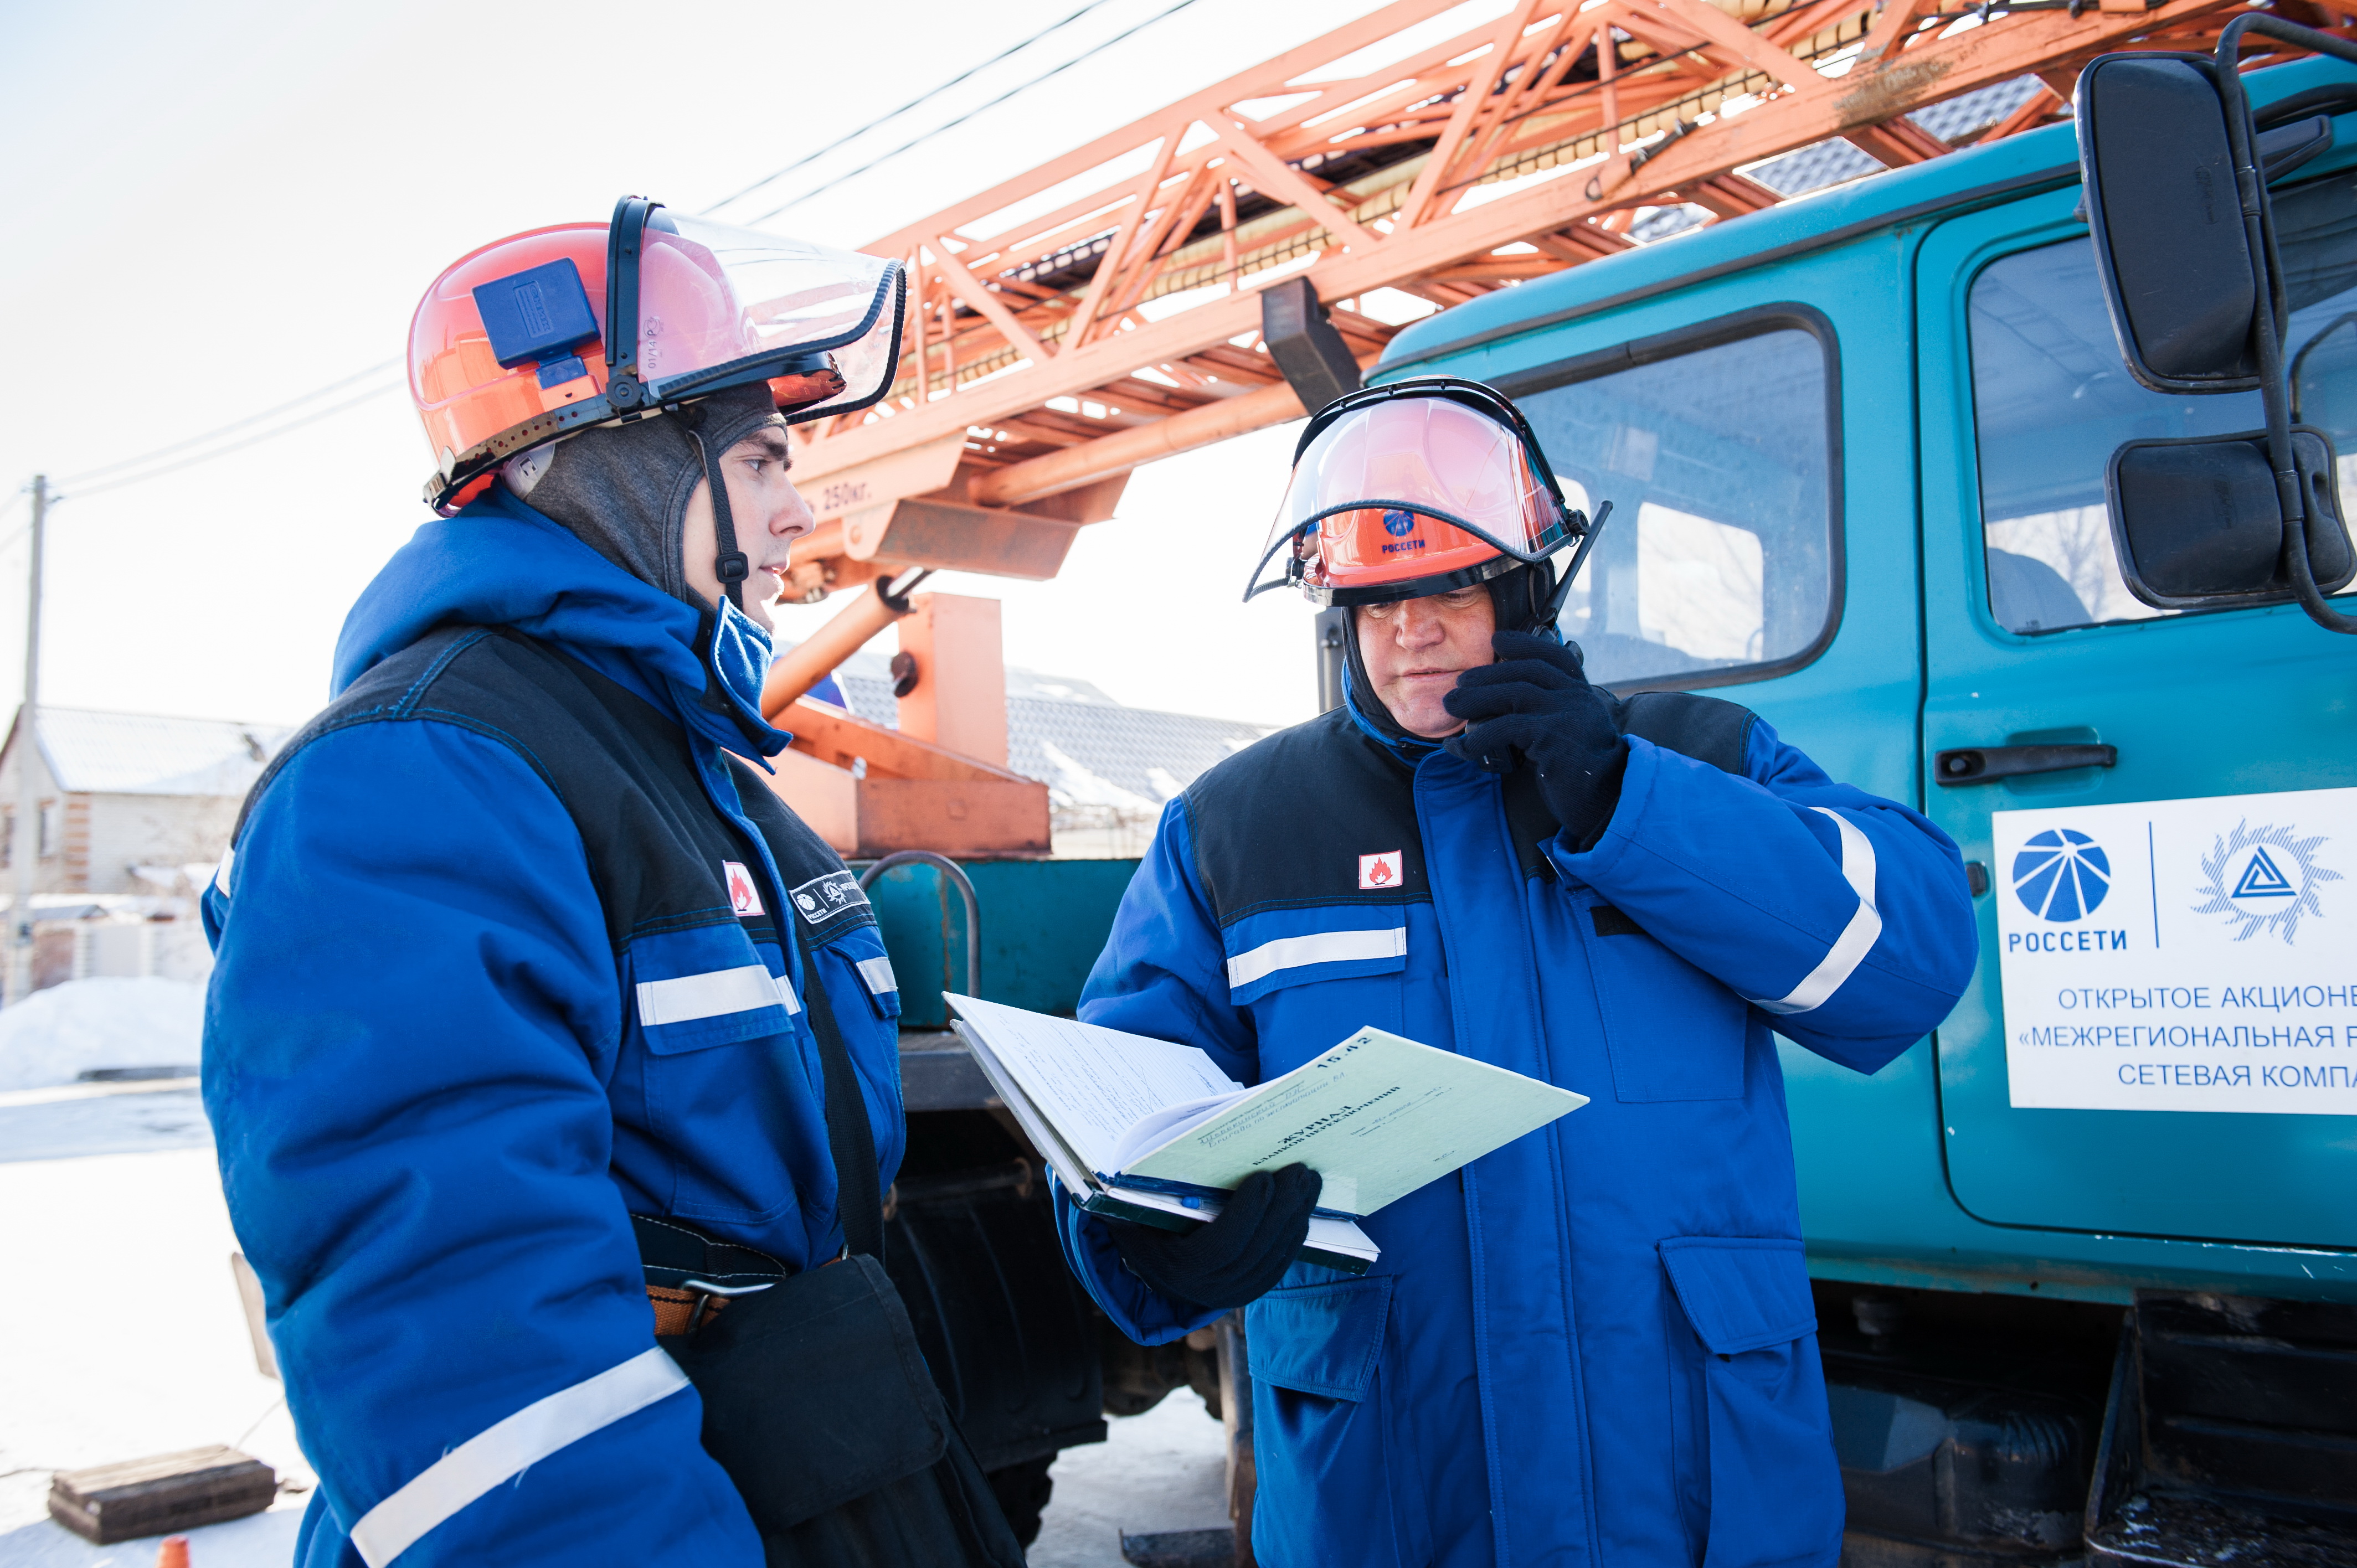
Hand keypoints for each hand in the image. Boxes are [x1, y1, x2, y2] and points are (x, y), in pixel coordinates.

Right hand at [1104, 1165, 1321, 1310]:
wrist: (1149, 1271)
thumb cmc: (1140, 1228)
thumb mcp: (1135, 1213)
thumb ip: (1146, 1194)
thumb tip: (1157, 1158)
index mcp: (1177, 1269)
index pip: (1222, 1245)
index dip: (1247, 1213)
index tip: (1263, 1177)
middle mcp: (1208, 1289)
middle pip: (1257, 1249)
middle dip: (1283, 1207)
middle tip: (1300, 1170)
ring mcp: (1232, 1295)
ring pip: (1274, 1257)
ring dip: (1296, 1216)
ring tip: (1310, 1181)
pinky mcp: (1250, 1292)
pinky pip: (1280, 1264)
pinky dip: (1295, 1235)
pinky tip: (1304, 1207)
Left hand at [1442, 630, 1626, 846]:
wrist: (1609, 800)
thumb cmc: (1582, 772)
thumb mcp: (1571, 733)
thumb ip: (1551, 714)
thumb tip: (1503, 708)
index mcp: (1581, 693)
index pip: (1554, 656)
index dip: (1525, 644)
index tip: (1497, 640)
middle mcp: (1576, 698)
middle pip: (1525, 672)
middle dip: (1487, 675)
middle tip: (1458, 685)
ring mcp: (1566, 714)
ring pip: (1513, 692)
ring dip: (1476, 698)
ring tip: (1451, 706)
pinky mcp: (1553, 737)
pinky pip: (1505, 727)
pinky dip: (1478, 736)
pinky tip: (1461, 747)